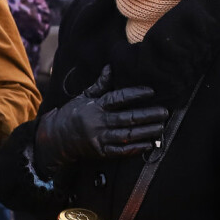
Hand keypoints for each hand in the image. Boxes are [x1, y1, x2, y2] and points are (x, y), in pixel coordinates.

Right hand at [33, 67, 168, 174]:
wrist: (56, 138)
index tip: (151, 91)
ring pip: (127, 136)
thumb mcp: (84, 97)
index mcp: (96, 106)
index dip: (135, 94)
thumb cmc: (72, 114)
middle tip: (163, 112)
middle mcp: (98, 122)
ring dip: (146, 132)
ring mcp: (100, 139)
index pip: (118, 98)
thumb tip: (111, 67)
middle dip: (147, 115)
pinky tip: (148, 144)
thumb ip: (100, 85)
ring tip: (160, 127)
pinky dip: (136, 149)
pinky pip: (121, 151)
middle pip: (127, 118)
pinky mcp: (101, 152)